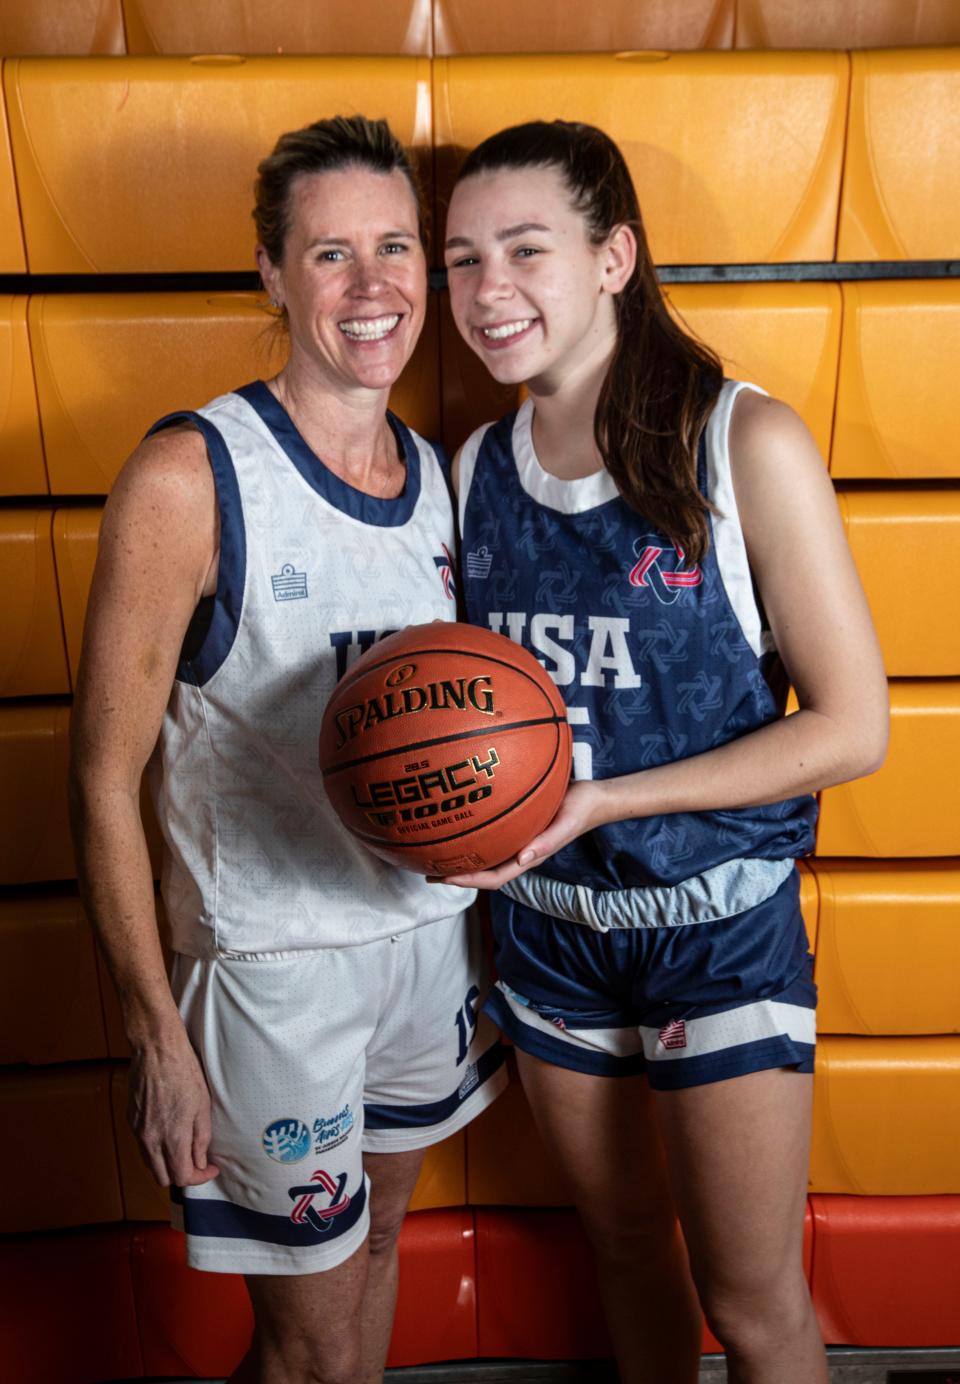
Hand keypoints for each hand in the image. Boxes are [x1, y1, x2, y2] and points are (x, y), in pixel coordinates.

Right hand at [127, 1031, 219, 1187]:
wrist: (157, 1049)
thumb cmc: (184, 1072)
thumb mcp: (203, 1105)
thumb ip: (201, 1139)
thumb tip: (200, 1162)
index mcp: (172, 1138)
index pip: (182, 1177)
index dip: (200, 1177)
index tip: (211, 1169)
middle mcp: (150, 1140)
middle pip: (163, 1178)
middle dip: (182, 1175)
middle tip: (198, 1162)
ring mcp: (137, 1131)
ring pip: (150, 1164)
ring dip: (167, 1164)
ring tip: (184, 1149)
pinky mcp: (130, 1120)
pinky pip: (142, 1146)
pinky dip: (155, 1149)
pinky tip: (168, 1134)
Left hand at [442, 779, 603, 889]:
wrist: (592, 795)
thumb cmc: (579, 809)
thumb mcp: (565, 824)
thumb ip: (546, 843)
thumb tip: (523, 860)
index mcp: (528, 857)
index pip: (493, 878)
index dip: (467, 881)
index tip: (443, 878)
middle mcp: (518, 851)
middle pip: (483, 870)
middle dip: (455, 874)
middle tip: (426, 869)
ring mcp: (517, 839)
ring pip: (485, 854)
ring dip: (461, 856)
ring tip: (434, 852)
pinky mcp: (518, 824)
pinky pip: (491, 834)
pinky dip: (473, 834)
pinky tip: (457, 824)